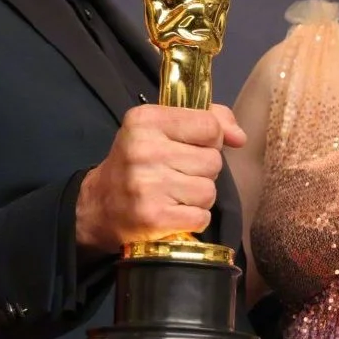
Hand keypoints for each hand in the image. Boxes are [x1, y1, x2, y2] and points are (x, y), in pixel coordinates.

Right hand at [75, 104, 246, 254]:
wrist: (98, 207)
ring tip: (173, 195)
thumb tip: (240, 137)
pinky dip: (192, 218)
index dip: (210, 139)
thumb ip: (205, 120)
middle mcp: (144, 150)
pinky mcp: (153, 217)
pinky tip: (172, 213)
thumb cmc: (136, 163)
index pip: (210, 125)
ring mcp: (148, 185)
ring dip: (197, 197)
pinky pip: (201, 217)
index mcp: (145, 120)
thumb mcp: (160, 129)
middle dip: (201, 171)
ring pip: (209, 191)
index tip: (191, 147)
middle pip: (212, 161)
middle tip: (175, 174)